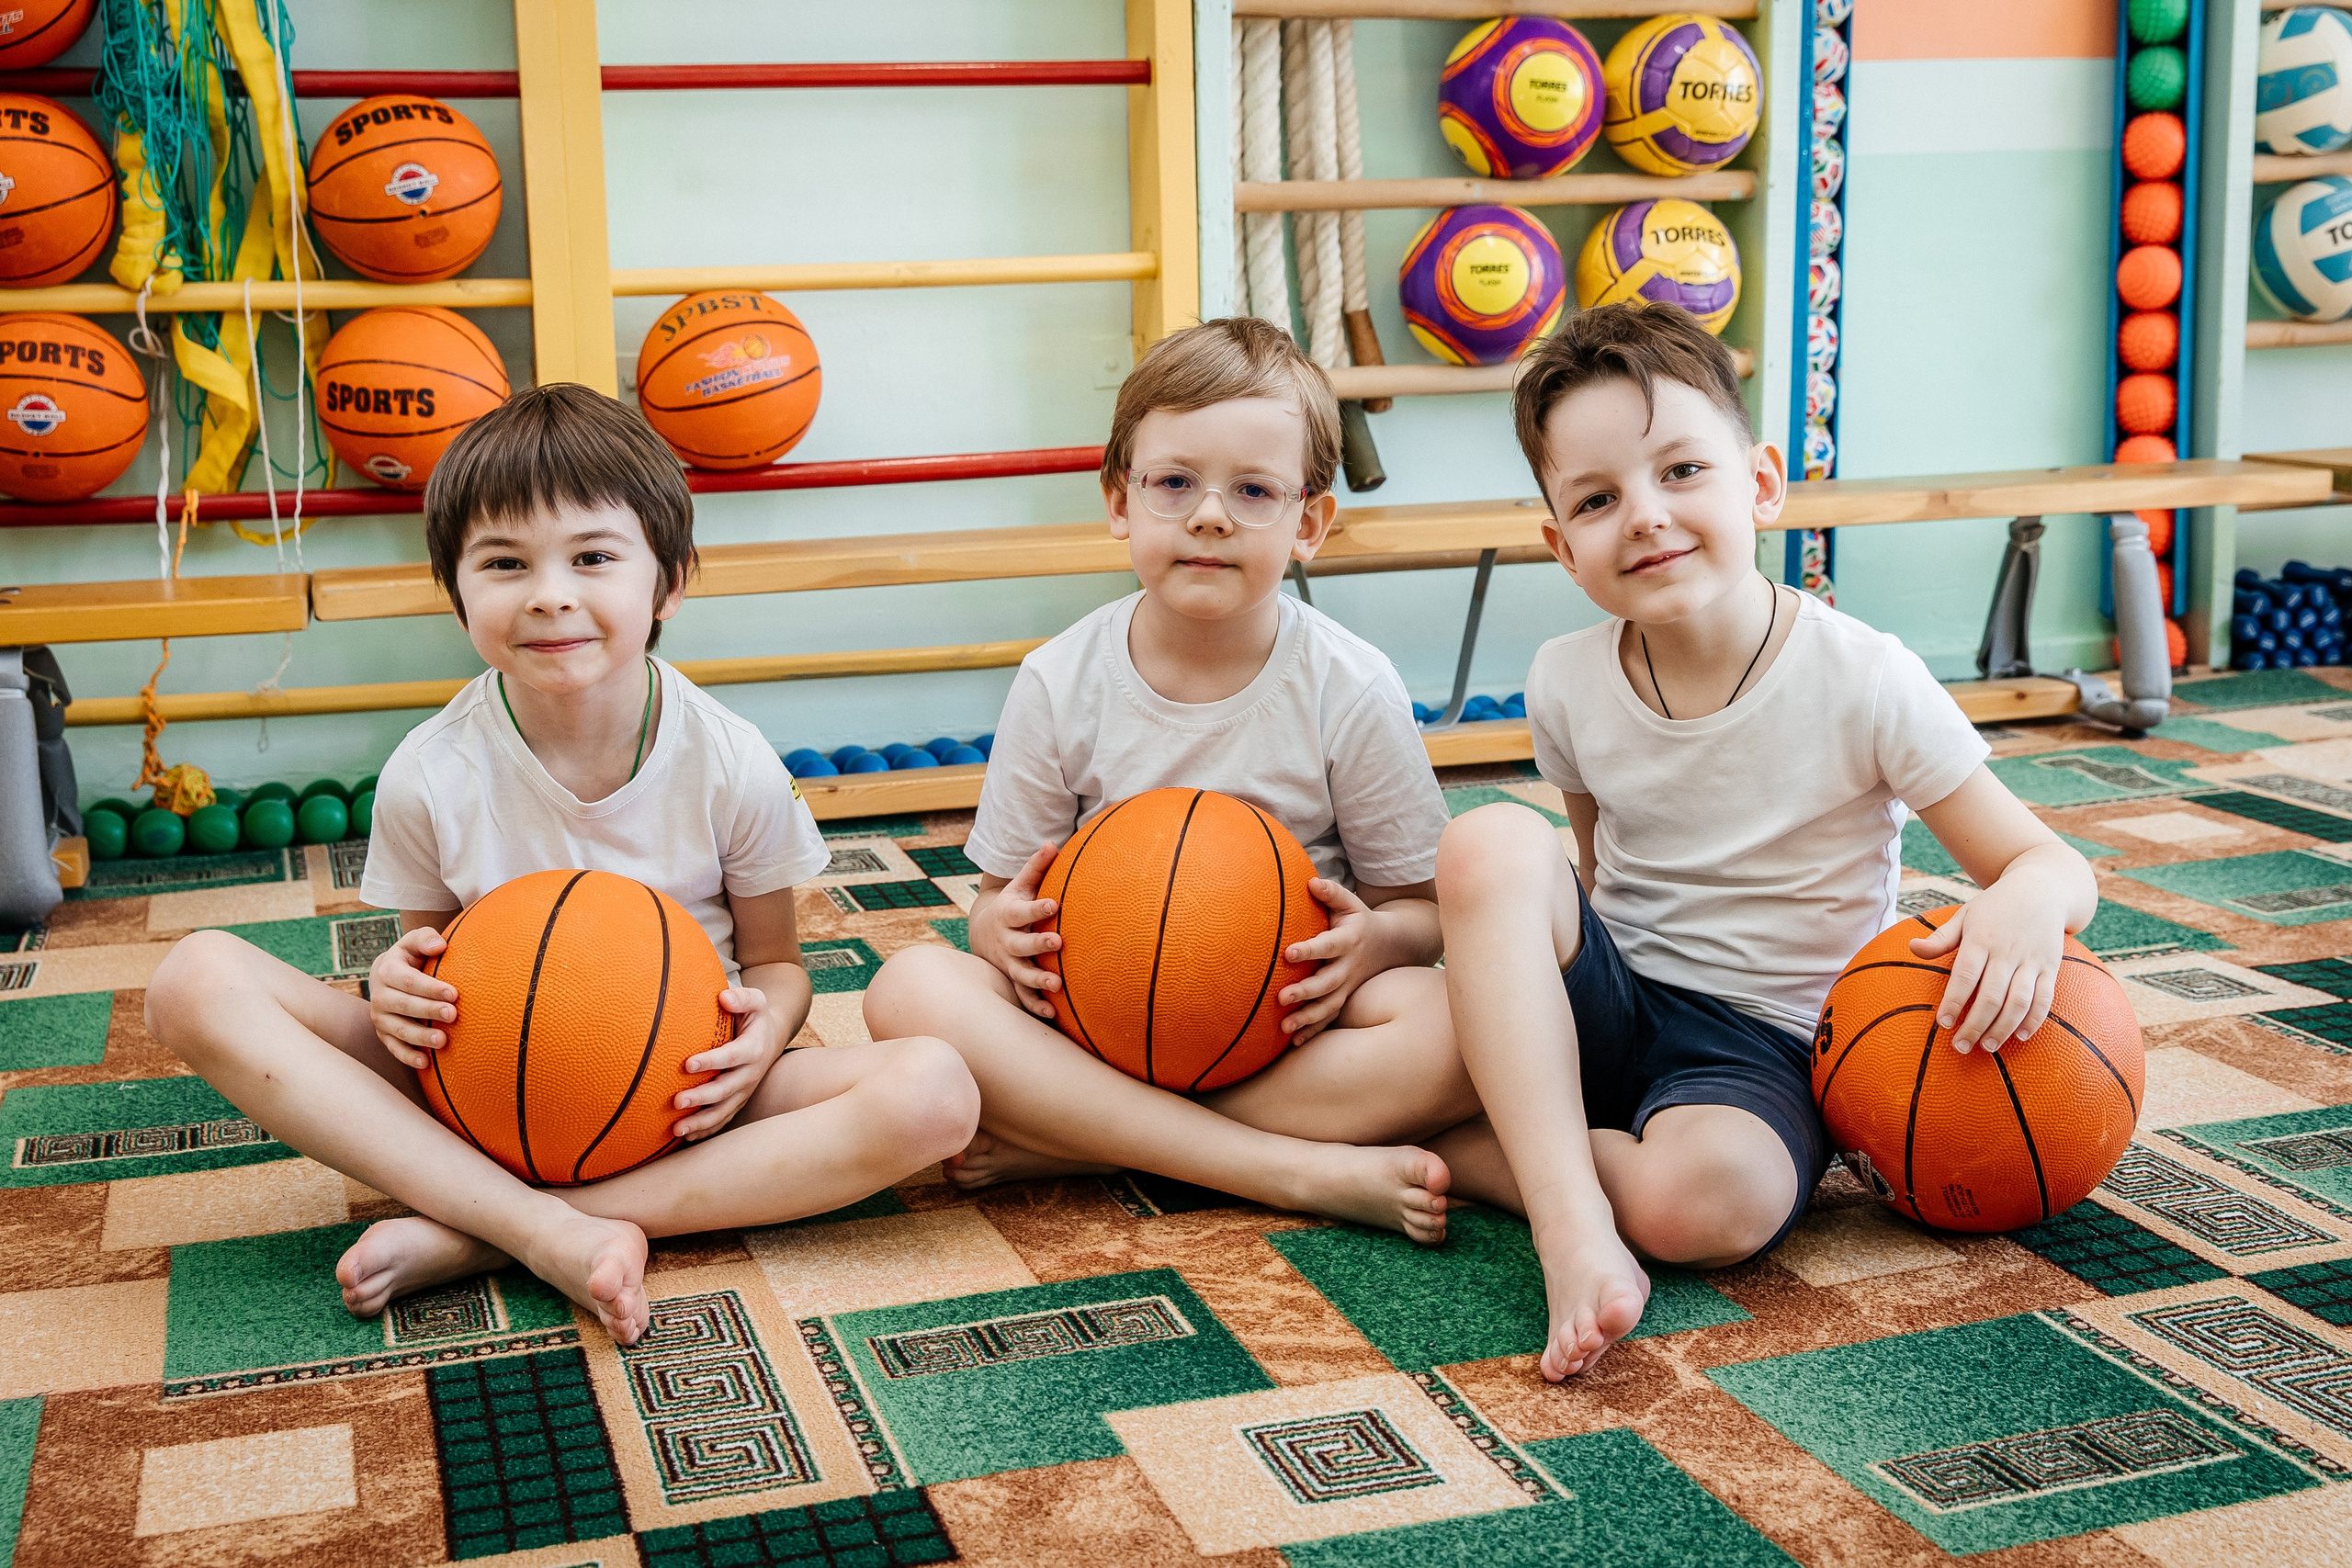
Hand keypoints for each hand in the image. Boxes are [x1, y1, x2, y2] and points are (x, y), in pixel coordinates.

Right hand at [369, 926, 457, 1069]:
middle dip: (429, 1011)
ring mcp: (380, 1017)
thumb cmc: (411, 956)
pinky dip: (408, 1056)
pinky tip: (426, 1064)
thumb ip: (425, 938)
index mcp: (387, 971)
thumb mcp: (414, 941)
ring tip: (443, 1041)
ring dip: (420, 1037)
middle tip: (453, 1015)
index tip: (454, 994)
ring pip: (399, 1029)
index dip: (430, 988)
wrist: (388, 974)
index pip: (409, 981)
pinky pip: (394, 1048)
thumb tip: (440, 945)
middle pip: (404, 1006)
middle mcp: (379, 995)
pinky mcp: (383, 1034)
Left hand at [670, 985, 785, 1139]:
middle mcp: (751, 1073)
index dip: (711, 1061)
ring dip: (701, 1122)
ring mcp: (745, 1091)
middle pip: (726, 1089)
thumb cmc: (755, 1017)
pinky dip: (706, 1130)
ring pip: (724, 1110)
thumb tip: (724, 996)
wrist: (771, 1037)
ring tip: (677, 1129)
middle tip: (677, 1101)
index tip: (687, 1064)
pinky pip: (724, 1119)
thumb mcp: (756, 1001)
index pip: (731, 1056)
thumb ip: (742, 997)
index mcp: (753, 1048)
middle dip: (702, 1097)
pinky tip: (686, 1136)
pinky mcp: (739, 1101)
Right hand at [971, 843, 1063, 1020]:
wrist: (983, 931)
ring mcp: (1008, 962)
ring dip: (1037, 981)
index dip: (1037, 907)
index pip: (1022, 910)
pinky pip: (1022, 995)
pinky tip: (1053, 1013)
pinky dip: (1035, 1006)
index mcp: (1009, 914)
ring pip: (1020, 973)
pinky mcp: (1012, 979)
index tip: (1054, 904)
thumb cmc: (1011, 904)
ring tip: (1057, 985)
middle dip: (1038, 943)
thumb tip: (1053, 842)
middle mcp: (1006, 941)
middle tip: (1058, 942)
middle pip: (1020, 944)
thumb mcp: (1019, 885)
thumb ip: (1036, 867)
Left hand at [1275, 879, 1388, 1045]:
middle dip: (1305, 991)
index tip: (1288, 953)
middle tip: (1281, 997)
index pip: (1328, 946)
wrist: (1390, 945)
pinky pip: (1331, 1018)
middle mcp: (1349, 967)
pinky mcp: (1345, 998)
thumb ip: (1331, 893)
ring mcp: (1348, 986)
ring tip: (1285, 1028)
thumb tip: (1311, 882)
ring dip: (1308, 1019)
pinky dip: (1314, 1031)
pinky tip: (1294, 1042)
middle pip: (1327, 983)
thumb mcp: (1350, 902)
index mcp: (1348, 940)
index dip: (1309, 950)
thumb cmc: (1359, 919)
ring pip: (1329, 1006)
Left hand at [1908, 887, 2065, 1052]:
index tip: (1943, 1023)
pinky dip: (2033, 1019)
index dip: (1954, 1001)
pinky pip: (2044, 998)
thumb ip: (1940, 938)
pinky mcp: (2050, 967)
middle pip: (1991, 995)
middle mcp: (2006, 952)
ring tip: (1986, 1047)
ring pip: (2018, 1002)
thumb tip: (1912, 948)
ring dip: (2002, 1028)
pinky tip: (2019, 1035)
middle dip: (1975, 1025)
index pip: (1965, 975)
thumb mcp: (1965, 915)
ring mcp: (2031, 961)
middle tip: (1960, 1047)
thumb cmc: (1995, 906)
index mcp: (1980, 939)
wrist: (2043, 889)